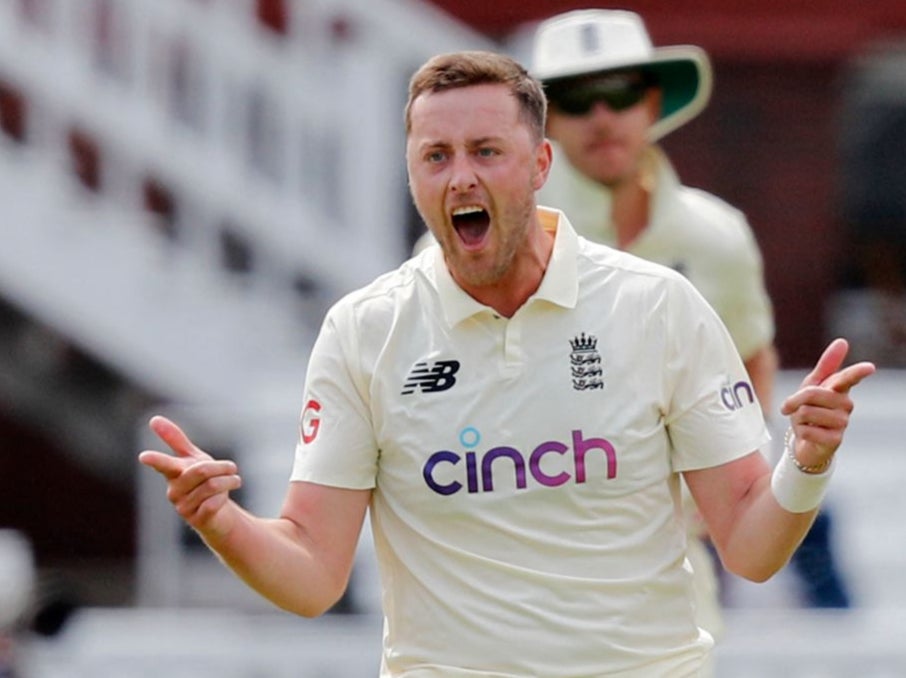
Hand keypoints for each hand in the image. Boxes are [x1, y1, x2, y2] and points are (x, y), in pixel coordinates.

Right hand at [138, 415, 242, 539]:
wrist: (218, 511)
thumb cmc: (203, 481)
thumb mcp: (192, 458)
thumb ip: (175, 439)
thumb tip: (153, 419)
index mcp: (172, 473)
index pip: (162, 464)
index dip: (155, 460)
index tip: (143, 456)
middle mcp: (174, 491)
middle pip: (200, 471)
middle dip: (221, 467)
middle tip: (232, 467)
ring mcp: (183, 507)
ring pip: (211, 486)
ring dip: (228, 481)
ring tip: (233, 481)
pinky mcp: (196, 520)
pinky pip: (214, 503)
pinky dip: (224, 497)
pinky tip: (223, 499)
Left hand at [780, 338, 875, 467]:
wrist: (805, 441)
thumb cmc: (809, 409)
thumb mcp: (812, 385)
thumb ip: (825, 366)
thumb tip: (843, 341)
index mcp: (840, 389)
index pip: (849, 378)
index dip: (857, 372)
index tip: (869, 368)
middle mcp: (846, 405)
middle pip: (811, 394)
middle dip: (794, 401)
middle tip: (792, 408)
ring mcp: (843, 423)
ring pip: (806, 412)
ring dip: (797, 418)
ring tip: (805, 423)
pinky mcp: (836, 440)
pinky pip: (807, 430)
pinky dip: (800, 432)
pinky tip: (808, 435)